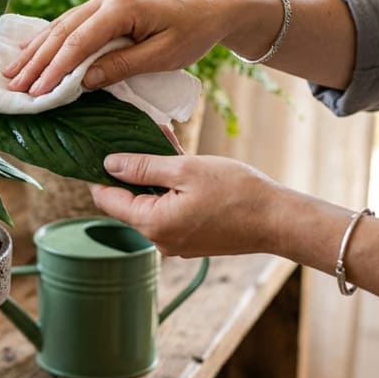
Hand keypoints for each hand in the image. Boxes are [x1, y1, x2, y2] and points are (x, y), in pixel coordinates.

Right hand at [2, 0, 240, 94]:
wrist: (213, 5)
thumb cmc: (193, 31)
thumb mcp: (163, 55)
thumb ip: (122, 67)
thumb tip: (83, 82)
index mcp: (121, 6)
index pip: (78, 42)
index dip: (54, 70)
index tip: (35, 93)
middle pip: (62, 33)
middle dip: (35, 63)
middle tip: (12, 89)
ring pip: (61, 27)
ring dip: (36, 52)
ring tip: (11, 74)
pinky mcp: (105, 3)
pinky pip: (70, 23)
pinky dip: (49, 40)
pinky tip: (30, 51)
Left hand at [87, 152, 281, 257]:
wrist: (279, 220)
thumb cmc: (236, 192)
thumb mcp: (185, 169)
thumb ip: (142, 166)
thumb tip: (109, 164)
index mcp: (152, 224)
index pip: (107, 199)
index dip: (100, 173)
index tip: (99, 148)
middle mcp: (160, 239)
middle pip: (130, 201)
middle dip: (134, 169)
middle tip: (140, 136)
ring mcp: (177, 241)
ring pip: (153, 202)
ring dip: (155, 175)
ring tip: (165, 143)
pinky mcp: (193, 238)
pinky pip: (171, 210)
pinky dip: (172, 188)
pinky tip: (182, 163)